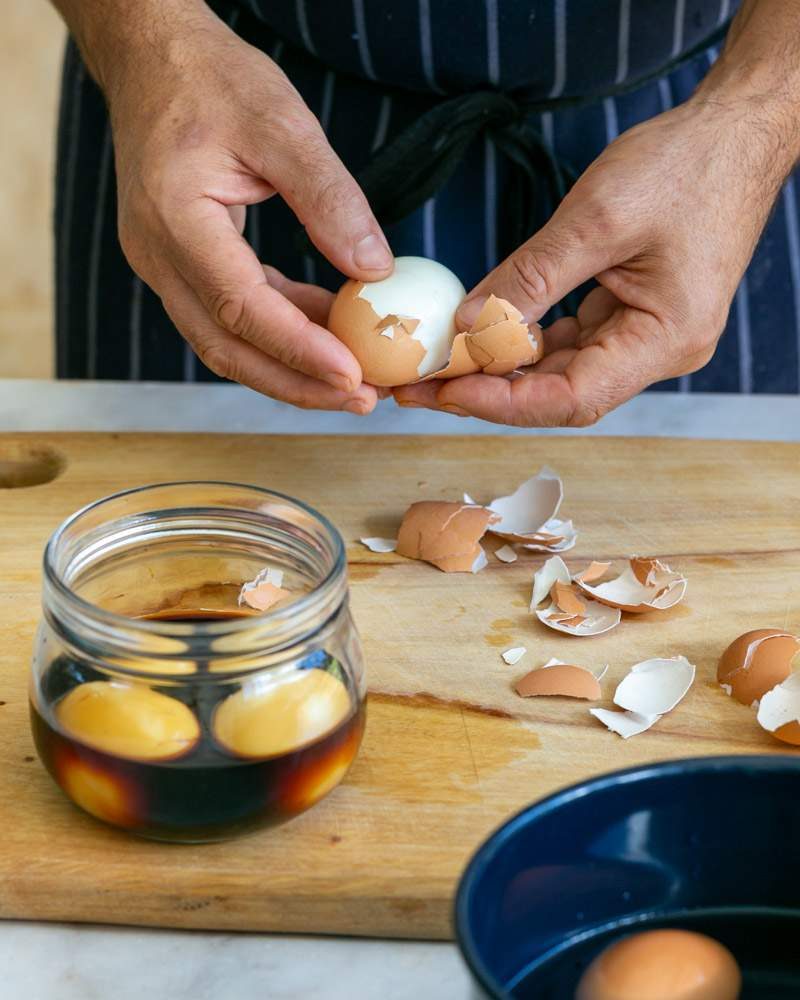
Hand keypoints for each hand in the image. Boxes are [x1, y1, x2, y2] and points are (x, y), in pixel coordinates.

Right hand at [103, 3, 391, 410]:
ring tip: (351, 381)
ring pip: (224, 342)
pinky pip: (229, 315)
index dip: (298, 349)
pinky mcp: (180, 264)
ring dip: (288, 368)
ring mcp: (163, 265)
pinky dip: (278, 330)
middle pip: (226, 347)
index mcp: (175, 219)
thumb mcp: (281, 124)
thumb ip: (329, 199)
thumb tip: (375, 270)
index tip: (353, 376)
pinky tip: (325, 332)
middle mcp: (158, 255)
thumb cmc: (212, 80)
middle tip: (359, 399)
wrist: (152, 60)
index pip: (241, 307)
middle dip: (295, 382)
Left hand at [395, 94, 794, 425]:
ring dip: (500, 369)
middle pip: (561, 393)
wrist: (733, 132)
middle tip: (420, 386)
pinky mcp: (629, 314)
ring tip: (438, 362)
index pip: (573, 396)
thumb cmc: (685, 165)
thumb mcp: (597, 218)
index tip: (446, 389)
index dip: (504, 402)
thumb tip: (469, 325)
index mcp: (666, 339)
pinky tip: (481, 333)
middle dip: (488, 391)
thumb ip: (530, 277)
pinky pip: (568, 341)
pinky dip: (523, 339)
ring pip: (560, 371)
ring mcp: (644, 335)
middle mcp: (658, 351)